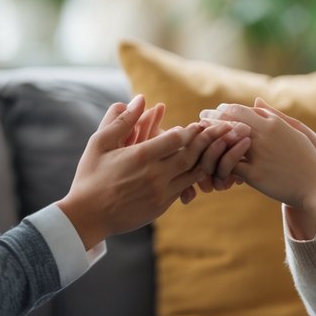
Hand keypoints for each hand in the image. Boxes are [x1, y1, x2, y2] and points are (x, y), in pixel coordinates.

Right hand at [57, 96, 249, 248]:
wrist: (87, 216)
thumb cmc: (90, 175)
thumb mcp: (100, 143)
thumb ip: (122, 120)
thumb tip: (140, 99)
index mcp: (140, 157)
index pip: (176, 139)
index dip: (192, 129)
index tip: (204, 121)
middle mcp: (155, 175)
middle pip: (192, 155)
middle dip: (211, 141)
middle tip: (229, 130)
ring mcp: (161, 193)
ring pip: (194, 174)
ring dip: (212, 160)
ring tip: (228, 148)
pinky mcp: (162, 206)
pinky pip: (187, 188)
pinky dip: (200, 177)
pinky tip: (211, 168)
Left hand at [199, 98, 315, 225]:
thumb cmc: (307, 158)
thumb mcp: (293, 131)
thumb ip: (272, 115)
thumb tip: (256, 101)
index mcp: (272, 123)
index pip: (239, 110)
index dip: (222, 110)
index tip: (212, 111)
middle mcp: (263, 136)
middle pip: (227, 123)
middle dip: (210, 120)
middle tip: (199, 121)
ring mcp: (258, 155)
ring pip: (225, 143)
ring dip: (210, 140)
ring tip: (201, 141)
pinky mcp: (255, 176)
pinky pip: (229, 167)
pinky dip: (218, 165)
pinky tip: (211, 164)